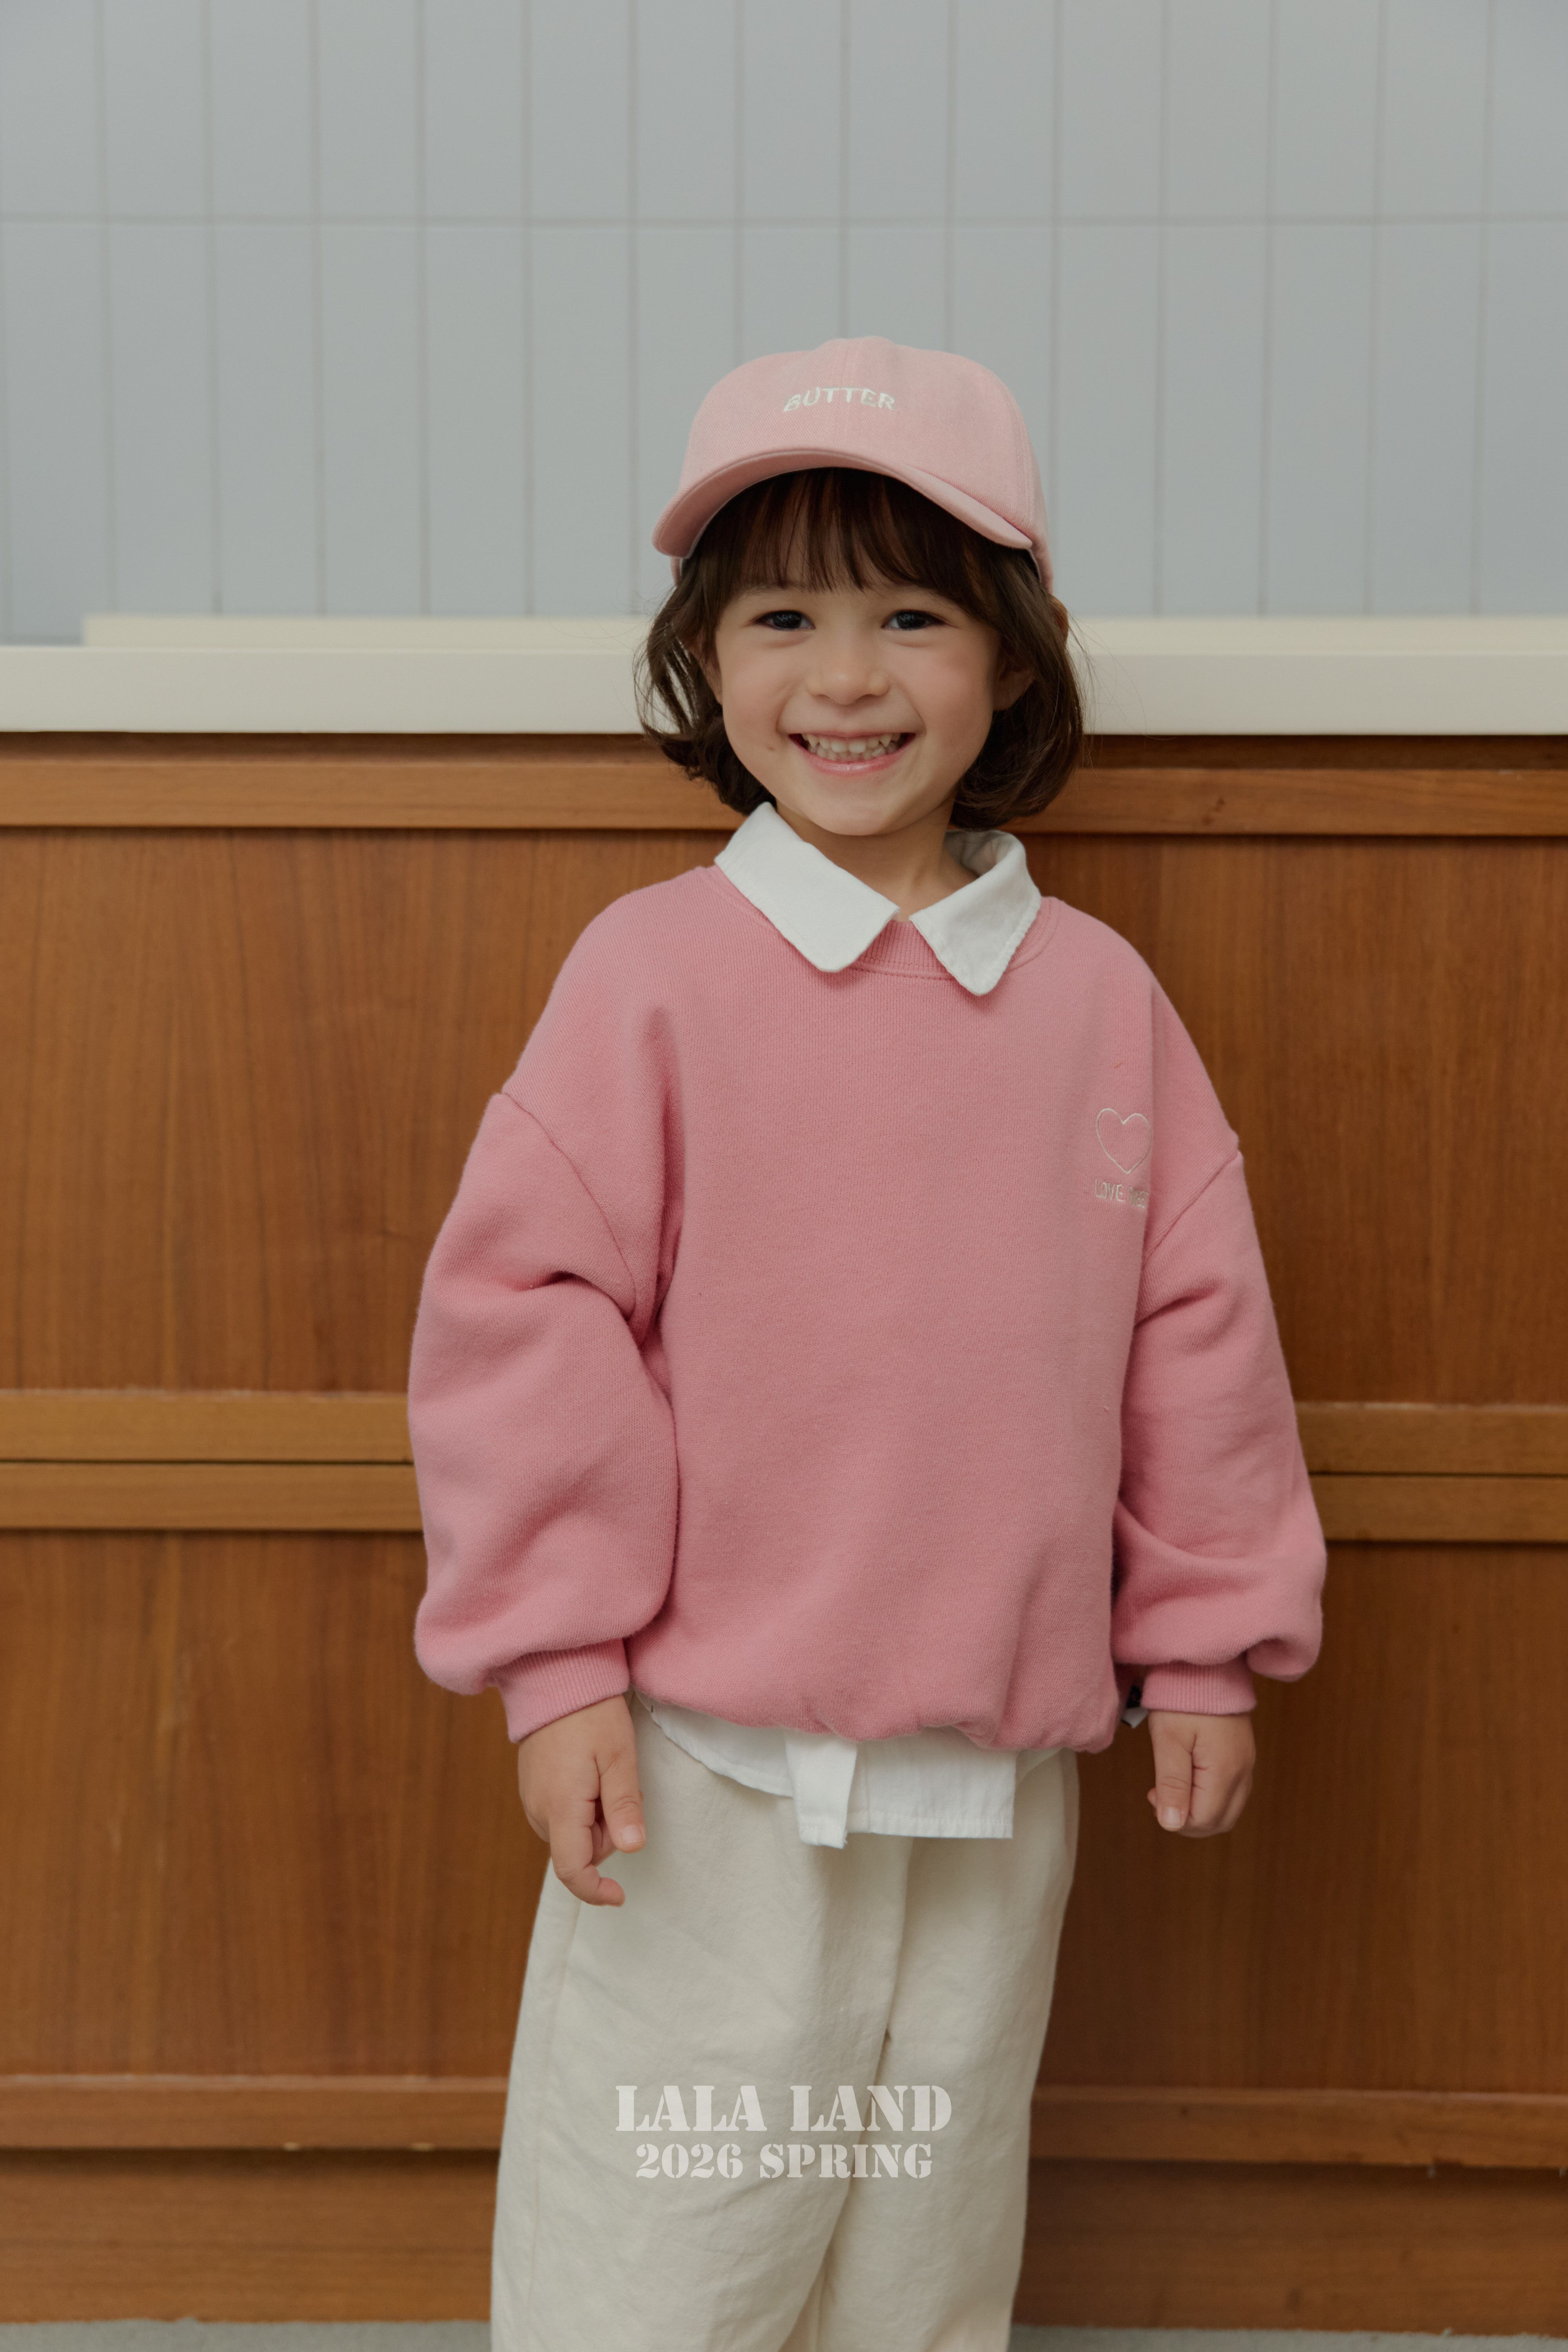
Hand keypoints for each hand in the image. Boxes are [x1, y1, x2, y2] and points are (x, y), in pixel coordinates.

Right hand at [516, 1693, 646, 1905]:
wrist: (555, 1677)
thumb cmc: (591, 1713)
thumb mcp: (619, 1757)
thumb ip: (624, 1806)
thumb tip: (631, 1849)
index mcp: (559, 1806)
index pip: (572, 1869)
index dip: (595, 1891)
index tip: (620, 1896)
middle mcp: (538, 1809)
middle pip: (578, 1850)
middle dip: (605, 1834)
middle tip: (620, 1788)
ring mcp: (531, 1797)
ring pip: (570, 1832)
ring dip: (594, 1818)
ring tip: (604, 1774)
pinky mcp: (532, 1786)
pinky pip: (560, 1813)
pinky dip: (581, 1805)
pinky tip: (590, 1771)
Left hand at [1146, 1709, 1254, 1837]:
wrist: (1206, 1663)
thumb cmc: (1183, 1697)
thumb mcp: (1168, 1739)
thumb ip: (1172, 1783)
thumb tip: (1171, 1824)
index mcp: (1225, 1771)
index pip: (1204, 1820)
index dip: (1176, 1818)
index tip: (1153, 1794)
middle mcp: (1243, 1772)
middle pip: (1220, 1821)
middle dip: (1189, 1819)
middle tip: (1161, 1794)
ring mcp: (1247, 1763)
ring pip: (1228, 1809)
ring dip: (1200, 1809)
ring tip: (1172, 1785)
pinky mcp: (1244, 1754)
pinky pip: (1233, 1791)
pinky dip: (1211, 1795)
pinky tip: (1190, 1776)